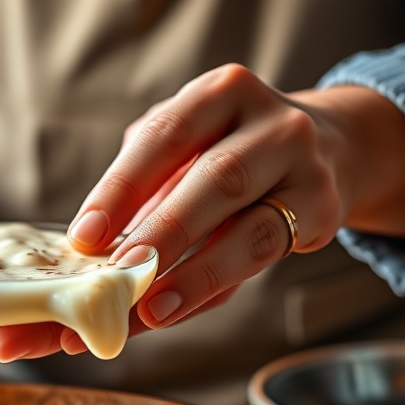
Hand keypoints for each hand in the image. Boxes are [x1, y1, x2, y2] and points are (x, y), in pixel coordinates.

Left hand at [0, 64, 404, 360]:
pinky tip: (176, 309)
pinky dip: (212, 288)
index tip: (83, 237)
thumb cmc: (226, 154)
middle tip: (116, 278)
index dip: (121, 188)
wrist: (326, 147)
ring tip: (148, 310)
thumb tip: (78, 261)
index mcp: (220, 93)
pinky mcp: (324, 214)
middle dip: (161, 235)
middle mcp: (272, 123)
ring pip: (252, 230)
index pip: (163, 136)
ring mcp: (306, 169)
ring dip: (195, 275)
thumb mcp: (183, 152)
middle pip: (215, 180)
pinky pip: (264, 259)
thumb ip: (138, 196)